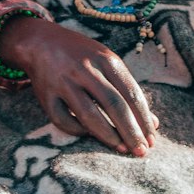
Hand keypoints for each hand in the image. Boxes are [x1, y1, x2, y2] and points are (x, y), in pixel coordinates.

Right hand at [1, 17, 158, 154]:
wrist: (40, 41)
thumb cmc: (82, 55)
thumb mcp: (107, 62)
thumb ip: (127, 89)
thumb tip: (153, 125)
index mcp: (105, 59)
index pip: (131, 93)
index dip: (143, 119)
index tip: (152, 139)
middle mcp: (85, 69)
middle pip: (114, 105)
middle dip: (131, 132)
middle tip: (141, 152)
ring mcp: (63, 82)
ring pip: (90, 116)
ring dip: (109, 137)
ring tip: (122, 149)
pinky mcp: (46, 95)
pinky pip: (64, 121)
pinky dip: (79, 132)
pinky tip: (89, 135)